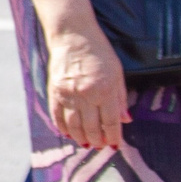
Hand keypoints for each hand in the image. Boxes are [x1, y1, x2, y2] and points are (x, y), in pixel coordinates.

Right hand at [46, 31, 129, 147]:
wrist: (72, 36)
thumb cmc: (99, 52)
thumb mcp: (117, 73)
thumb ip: (121, 98)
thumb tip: (125, 120)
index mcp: (105, 90)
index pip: (110, 123)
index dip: (113, 137)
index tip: (115, 145)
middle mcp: (87, 95)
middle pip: (92, 128)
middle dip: (98, 141)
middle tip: (101, 145)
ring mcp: (69, 94)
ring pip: (74, 126)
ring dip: (81, 138)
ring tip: (87, 143)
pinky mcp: (55, 91)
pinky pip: (58, 116)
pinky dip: (63, 128)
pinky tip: (69, 134)